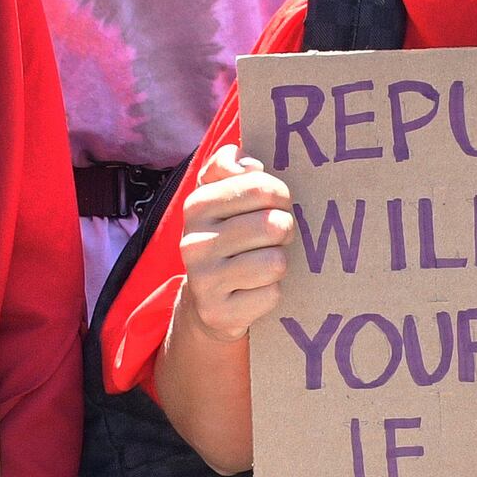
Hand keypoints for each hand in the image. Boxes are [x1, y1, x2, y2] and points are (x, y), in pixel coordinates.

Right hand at [175, 147, 297, 342]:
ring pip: (275, 262)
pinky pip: (271, 294)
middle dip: (284, 230)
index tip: (277, 205)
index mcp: (196, 205)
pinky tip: (253, 290)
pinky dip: (271, 292)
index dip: (281, 196)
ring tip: (263, 262)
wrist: (206, 300)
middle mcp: (193, 242)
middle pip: (272, 225)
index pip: (261, 187)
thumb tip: (247, 164)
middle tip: (274, 238)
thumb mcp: (220, 195)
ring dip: (279, 262)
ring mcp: (203, 280)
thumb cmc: (226, 237)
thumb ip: (227, 166)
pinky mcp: (218, 312)